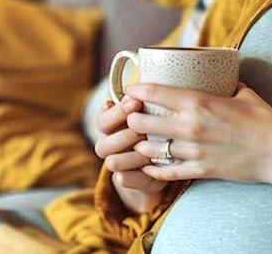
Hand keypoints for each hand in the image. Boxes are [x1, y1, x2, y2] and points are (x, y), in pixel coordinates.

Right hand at [93, 96, 168, 212]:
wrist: (168, 154)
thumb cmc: (159, 123)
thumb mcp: (152, 109)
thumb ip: (140, 101)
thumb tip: (131, 90)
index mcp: (111, 126)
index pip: (103, 121)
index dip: (118, 112)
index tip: (136, 102)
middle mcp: (110, 146)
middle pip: (102, 145)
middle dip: (125, 136)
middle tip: (144, 130)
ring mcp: (118, 165)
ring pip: (111, 163)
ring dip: (131, 155)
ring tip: (151, 149)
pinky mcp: (129, 180)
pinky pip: (124, 180)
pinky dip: (138, 174)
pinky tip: (153, 165)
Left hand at [125, 82, 271, 186]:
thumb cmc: (264, 119)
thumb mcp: (243, 93)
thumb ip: (226, 85)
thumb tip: (222, 75)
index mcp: (198, 102)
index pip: (153, 93)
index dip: (136, 90)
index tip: (131, 90)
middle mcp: (190, 127)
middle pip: (141, 123)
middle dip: (132, 120)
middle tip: (133, 118)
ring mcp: (193, 151)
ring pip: (149, 150)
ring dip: (141, 145)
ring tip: (140, 142)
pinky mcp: (200, 171)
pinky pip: (166, 172)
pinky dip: (154, 170)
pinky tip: (150, 166)